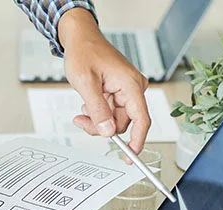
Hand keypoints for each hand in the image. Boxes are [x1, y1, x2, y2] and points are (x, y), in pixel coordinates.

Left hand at [58, 8, 150, 153]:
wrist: (80, 38)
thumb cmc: (84, 52)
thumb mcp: (85, 83)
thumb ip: (98, 110)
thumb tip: (108, 132)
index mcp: (131, 84)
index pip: (142, 120)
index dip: (137, 141)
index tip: (130, 157)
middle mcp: (133, 88)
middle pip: (123, 123)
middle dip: (102, 127)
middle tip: (81, 120)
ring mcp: (127, 91)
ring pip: (115, 120)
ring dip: (97, 119)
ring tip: (83, 107)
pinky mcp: (120, 92)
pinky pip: (111, 112)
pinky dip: (98, 112)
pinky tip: (88, 101)